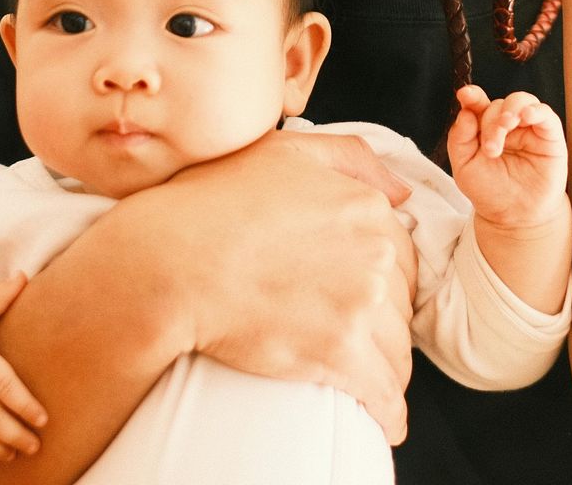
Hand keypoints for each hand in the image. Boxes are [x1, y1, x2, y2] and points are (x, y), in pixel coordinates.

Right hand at [128, 131, 418, 443]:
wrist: (170, 262)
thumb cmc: (211, 205)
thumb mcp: (282, 152)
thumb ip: (349, 157)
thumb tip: (400, 193)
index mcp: (362, 206)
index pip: (401, 254)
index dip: (385, 280)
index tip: (365, 299)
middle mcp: (373, 251)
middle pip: (400, 303)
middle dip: (384, 324)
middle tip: (353, 336)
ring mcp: (359, 302)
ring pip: (397, 350)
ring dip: (385, 368)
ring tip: (365, 378)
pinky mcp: (339, 351)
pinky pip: (384, 393)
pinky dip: (388, 410)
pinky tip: (384, 420)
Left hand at [446, 87, 568, 228]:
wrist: (515, 217)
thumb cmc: (490, 191)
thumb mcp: (465, 167)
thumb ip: (459, 139)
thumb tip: (465, 111)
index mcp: (484, 128)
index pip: (478, 104)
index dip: (472, 96)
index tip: (464, 94)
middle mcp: (507, 125)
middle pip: (497, 105)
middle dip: (491, 123)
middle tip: (490, 149)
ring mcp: (528, 128)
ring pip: (521, 101)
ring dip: (510, 111)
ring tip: (505, 127)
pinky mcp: (549, 136)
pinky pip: (545, 114)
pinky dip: (535, 110)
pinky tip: (526, 116)